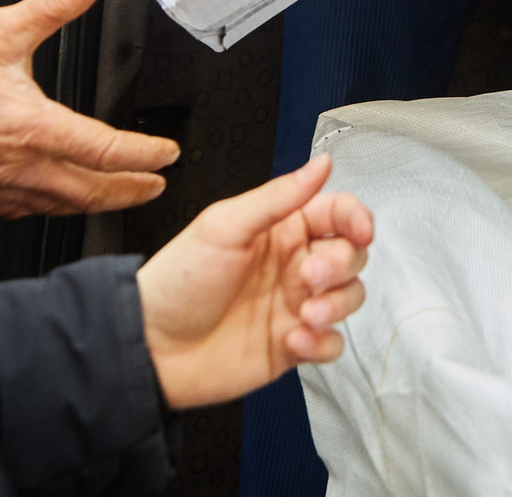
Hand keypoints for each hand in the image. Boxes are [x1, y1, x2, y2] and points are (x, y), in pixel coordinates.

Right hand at [0, 0, 177, 214]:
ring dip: (98, 201)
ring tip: (117, 194)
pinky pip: (31, 209)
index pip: (110, 152)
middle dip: (132, 189)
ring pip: (65, 205)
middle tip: (156, 183)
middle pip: (95, 192)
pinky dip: (56, 205)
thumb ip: (52, 6)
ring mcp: (1, 191)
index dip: (146, 154)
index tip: (167, 153)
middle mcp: (25, 170)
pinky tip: (54, 195)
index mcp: (37, 131)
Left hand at [136, 153, 373, 410]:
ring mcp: (295, 305)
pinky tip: (294, 340)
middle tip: (310, 277)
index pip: (336, 213)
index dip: (357, 218)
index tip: (360, 231)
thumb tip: (320, 164)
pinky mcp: (294, 345)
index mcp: (279, 229)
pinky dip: (323, 343)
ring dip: (337, 305)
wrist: (151, 347)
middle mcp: (293, 265)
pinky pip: (332, 343)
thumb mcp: (224, 227)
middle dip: (342, 265)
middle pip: (351, 255)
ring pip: (350, 297)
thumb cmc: (178, 282)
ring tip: (305, 314)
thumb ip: (278, 197)